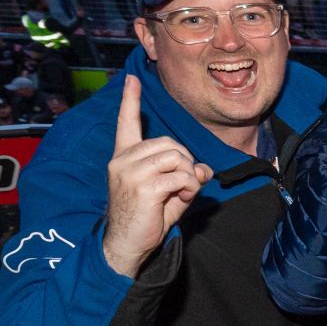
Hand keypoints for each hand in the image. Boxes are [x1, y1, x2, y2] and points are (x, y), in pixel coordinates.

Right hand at [102, 74, 212, 276]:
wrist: (125, 245)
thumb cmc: (146, 218)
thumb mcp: (169, 192)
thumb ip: (185, 174)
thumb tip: (203, 168)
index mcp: (124, 157)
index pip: (127, 123)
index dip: (130, 100)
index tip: (132, 79)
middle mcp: (123, 160)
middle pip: (170, 143)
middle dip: (186, 162)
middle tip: (181, 185)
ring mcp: (129, 172)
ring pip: (177, 157)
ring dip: (188, 176)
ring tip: (180, 193)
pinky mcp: (142, 186)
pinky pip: (180, 176)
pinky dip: (189, 187)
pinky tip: (180, 199)